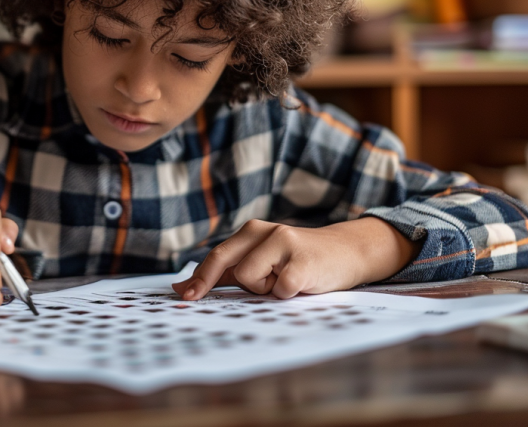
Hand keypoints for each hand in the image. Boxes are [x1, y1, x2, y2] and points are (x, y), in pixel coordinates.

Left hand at [172, 218, 420, 300]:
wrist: (346, 253)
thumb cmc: (297, 261)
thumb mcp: (261, 261)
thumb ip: (224, 274)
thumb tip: (182, 287)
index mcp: (251, 232)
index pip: (217, 256)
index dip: (199, 278)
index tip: (183, 296)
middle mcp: (265, 231)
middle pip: (227, 264)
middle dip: (222, 282)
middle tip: (216, 295)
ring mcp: (284, 244)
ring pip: (250, 280)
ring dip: (266, 290)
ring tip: (286, 282)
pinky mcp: (302, 262)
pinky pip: (278, 290)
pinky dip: (287, 295)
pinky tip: (302, 285)